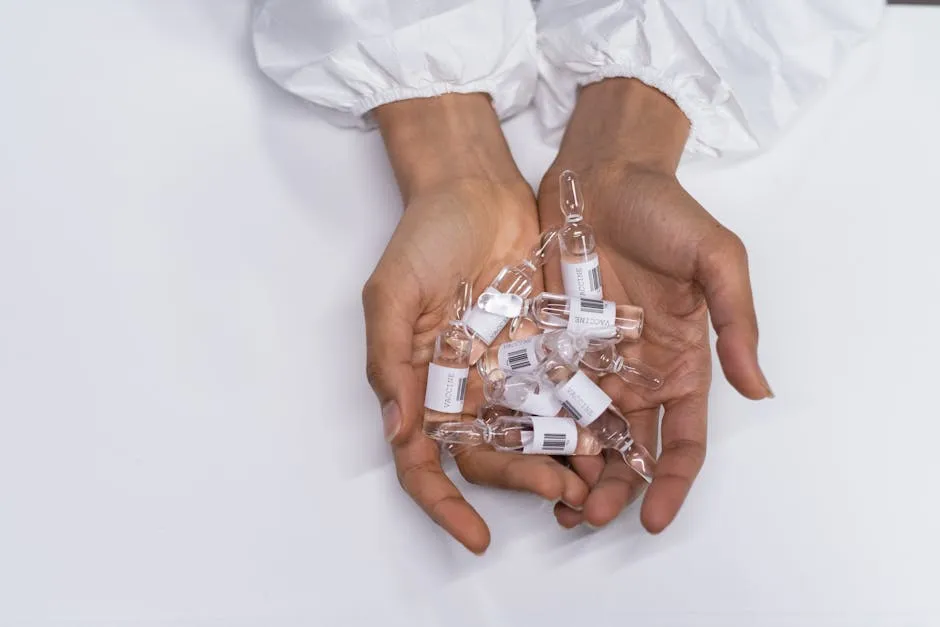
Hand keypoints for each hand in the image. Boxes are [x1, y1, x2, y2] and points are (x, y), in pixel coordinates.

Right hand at [365, 94, 588, 552]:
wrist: (475, 188)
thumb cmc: (421, 237)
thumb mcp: (390, 295)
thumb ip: (390, 361)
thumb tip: (396, 431)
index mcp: (423, 386)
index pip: (424, 462)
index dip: (444, 505)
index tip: (475, 536)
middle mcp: (466, 388)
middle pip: (489, 456)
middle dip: (523, 482)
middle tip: (562, 494)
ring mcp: (508, 370)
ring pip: (534, 435)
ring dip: (561, 462)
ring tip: (596, 479)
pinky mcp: (547, 347)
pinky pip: (566, 393)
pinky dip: (584, 418)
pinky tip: (609, 434)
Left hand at [538, 79, 772, 532]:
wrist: (601, 173)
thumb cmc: (665, 210)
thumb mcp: (717, 259)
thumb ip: (737, 323)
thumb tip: (760, 389)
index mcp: (682, 362)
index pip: (683, 439)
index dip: (672, 482)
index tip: (651, 518)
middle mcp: (638, 372)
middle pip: (629, 448)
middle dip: (614, 489)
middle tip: (588, 518)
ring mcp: (592, 361)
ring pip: (584, 433)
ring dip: (572, 473)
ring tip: (554, 505)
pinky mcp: (550, 343)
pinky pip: (543, 395)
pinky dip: (537, 429)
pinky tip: (520, 455)